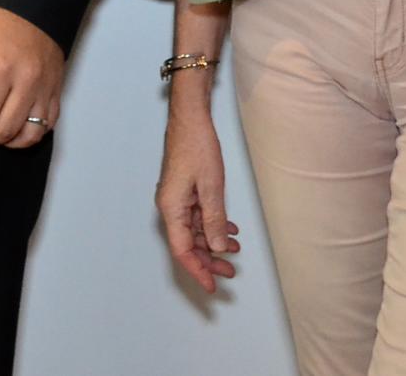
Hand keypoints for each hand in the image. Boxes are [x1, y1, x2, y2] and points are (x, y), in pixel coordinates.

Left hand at [0, 4, 64, 147]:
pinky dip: (34, 133)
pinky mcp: (56, 89)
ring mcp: (45, 88)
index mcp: (1, 68)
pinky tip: (21, 128)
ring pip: (31, 132)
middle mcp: (27, 82)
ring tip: (1, 134)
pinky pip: (49, 123)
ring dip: (13, 140)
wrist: (36, 5)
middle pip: (7, 128)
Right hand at [155, 106, 239, 292]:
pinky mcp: (184, 189)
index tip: (211, 286)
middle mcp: (170, 206)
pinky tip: (229, 228)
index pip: (182, 249)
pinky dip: (212, 224)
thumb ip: (214, 220)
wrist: (191, 118)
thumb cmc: (196, 146)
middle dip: (209, 259)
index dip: (197, 270)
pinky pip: (197, 215)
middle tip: (230, 271)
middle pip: (187, 243)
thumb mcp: (210, 187)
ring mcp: (176, 198)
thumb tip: (217, 247)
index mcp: (171, 208)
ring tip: (235, 249)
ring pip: (193, 230)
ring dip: (213, 241)